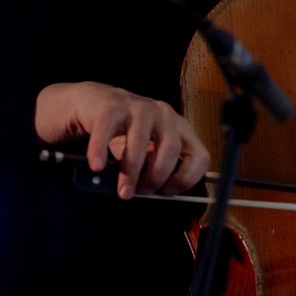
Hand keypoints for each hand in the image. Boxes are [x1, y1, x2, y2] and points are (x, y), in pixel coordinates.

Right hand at [34, 82, 209, 198]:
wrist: (96, 104)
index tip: (169, 191)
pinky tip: (97, 165)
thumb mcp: (147, 149)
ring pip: (140, 141)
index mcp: (179, 127)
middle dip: (157, 176)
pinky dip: (100, 151)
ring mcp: (139, 107)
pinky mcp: (112, 106)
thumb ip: (154, 166)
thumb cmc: (125, 131)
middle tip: (143, 191)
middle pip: (171, 148)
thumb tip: (152, 191)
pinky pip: (107, 130)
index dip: (187, 178)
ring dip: (131, 171)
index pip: (199, 155)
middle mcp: (164, 114)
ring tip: (123, 189)